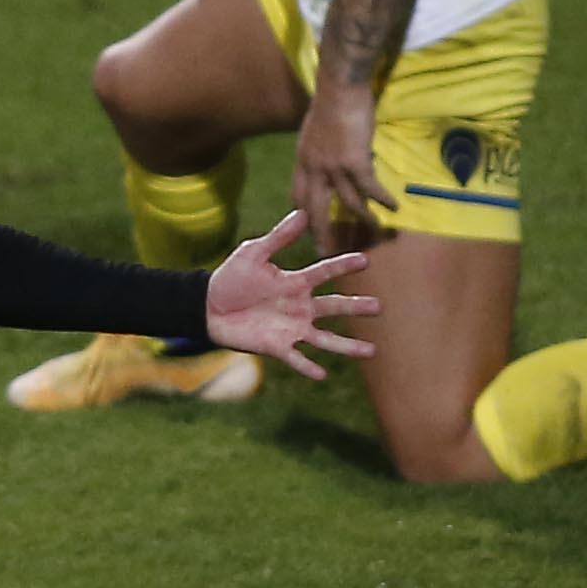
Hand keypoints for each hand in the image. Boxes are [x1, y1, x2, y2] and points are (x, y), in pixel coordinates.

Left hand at [202, 210, 374, 376]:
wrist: (208, 307)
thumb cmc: (231, 278)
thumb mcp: (253, 254)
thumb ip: (278, 237)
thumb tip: (302, 213)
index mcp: (295, 282)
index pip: (324, 272)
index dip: (342, 266)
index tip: (364, 261)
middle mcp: (300, 307)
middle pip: (333, 307)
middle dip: (355, 307)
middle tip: (378, 307)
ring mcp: (291, 328)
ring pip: (325, 339)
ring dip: (347, 345)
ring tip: (371, 351)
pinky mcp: (277, 347)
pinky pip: (296, 359)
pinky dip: (308, 367)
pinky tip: (323, 374)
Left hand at [288, 84, 394, 251]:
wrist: (340, 87)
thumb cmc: (331, 102)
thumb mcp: (316, 131)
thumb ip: (323, 150)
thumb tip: (341, 159)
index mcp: (303, 160)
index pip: (297, 195)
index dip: (302, 213)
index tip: (307, 227)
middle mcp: (315, 169)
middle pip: (315, 210)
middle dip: (320, 234)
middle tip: (325, 253)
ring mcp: (334, 168)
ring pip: (348, 204)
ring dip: (364, 220)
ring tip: (375, 232)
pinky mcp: (355, 163)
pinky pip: (370, 189)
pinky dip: (383, 200)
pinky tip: (394, 208)